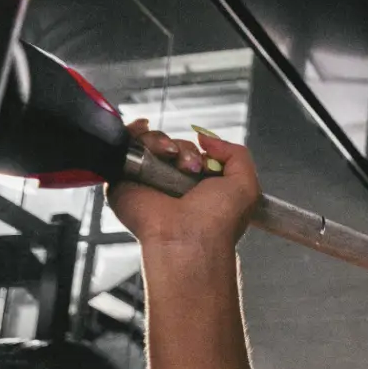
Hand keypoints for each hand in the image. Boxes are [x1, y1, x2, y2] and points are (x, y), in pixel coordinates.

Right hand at [107, 120, 260, 250]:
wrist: (188, 238)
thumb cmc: (218, 221)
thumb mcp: (245, 184)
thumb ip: (236, 153)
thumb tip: (205, 137)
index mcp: (197, 186)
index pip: (191, 152)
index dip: (197, 148)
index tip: (204, 159)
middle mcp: (170, 184)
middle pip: (169, 144)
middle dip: (182, 148)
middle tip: (189, 167)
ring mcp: (145, 180)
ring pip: (147, 142)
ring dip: (160, 142)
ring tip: (169, 159)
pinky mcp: (122, 180)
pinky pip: (121, 145)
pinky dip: (131, 132)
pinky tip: (141, 130)